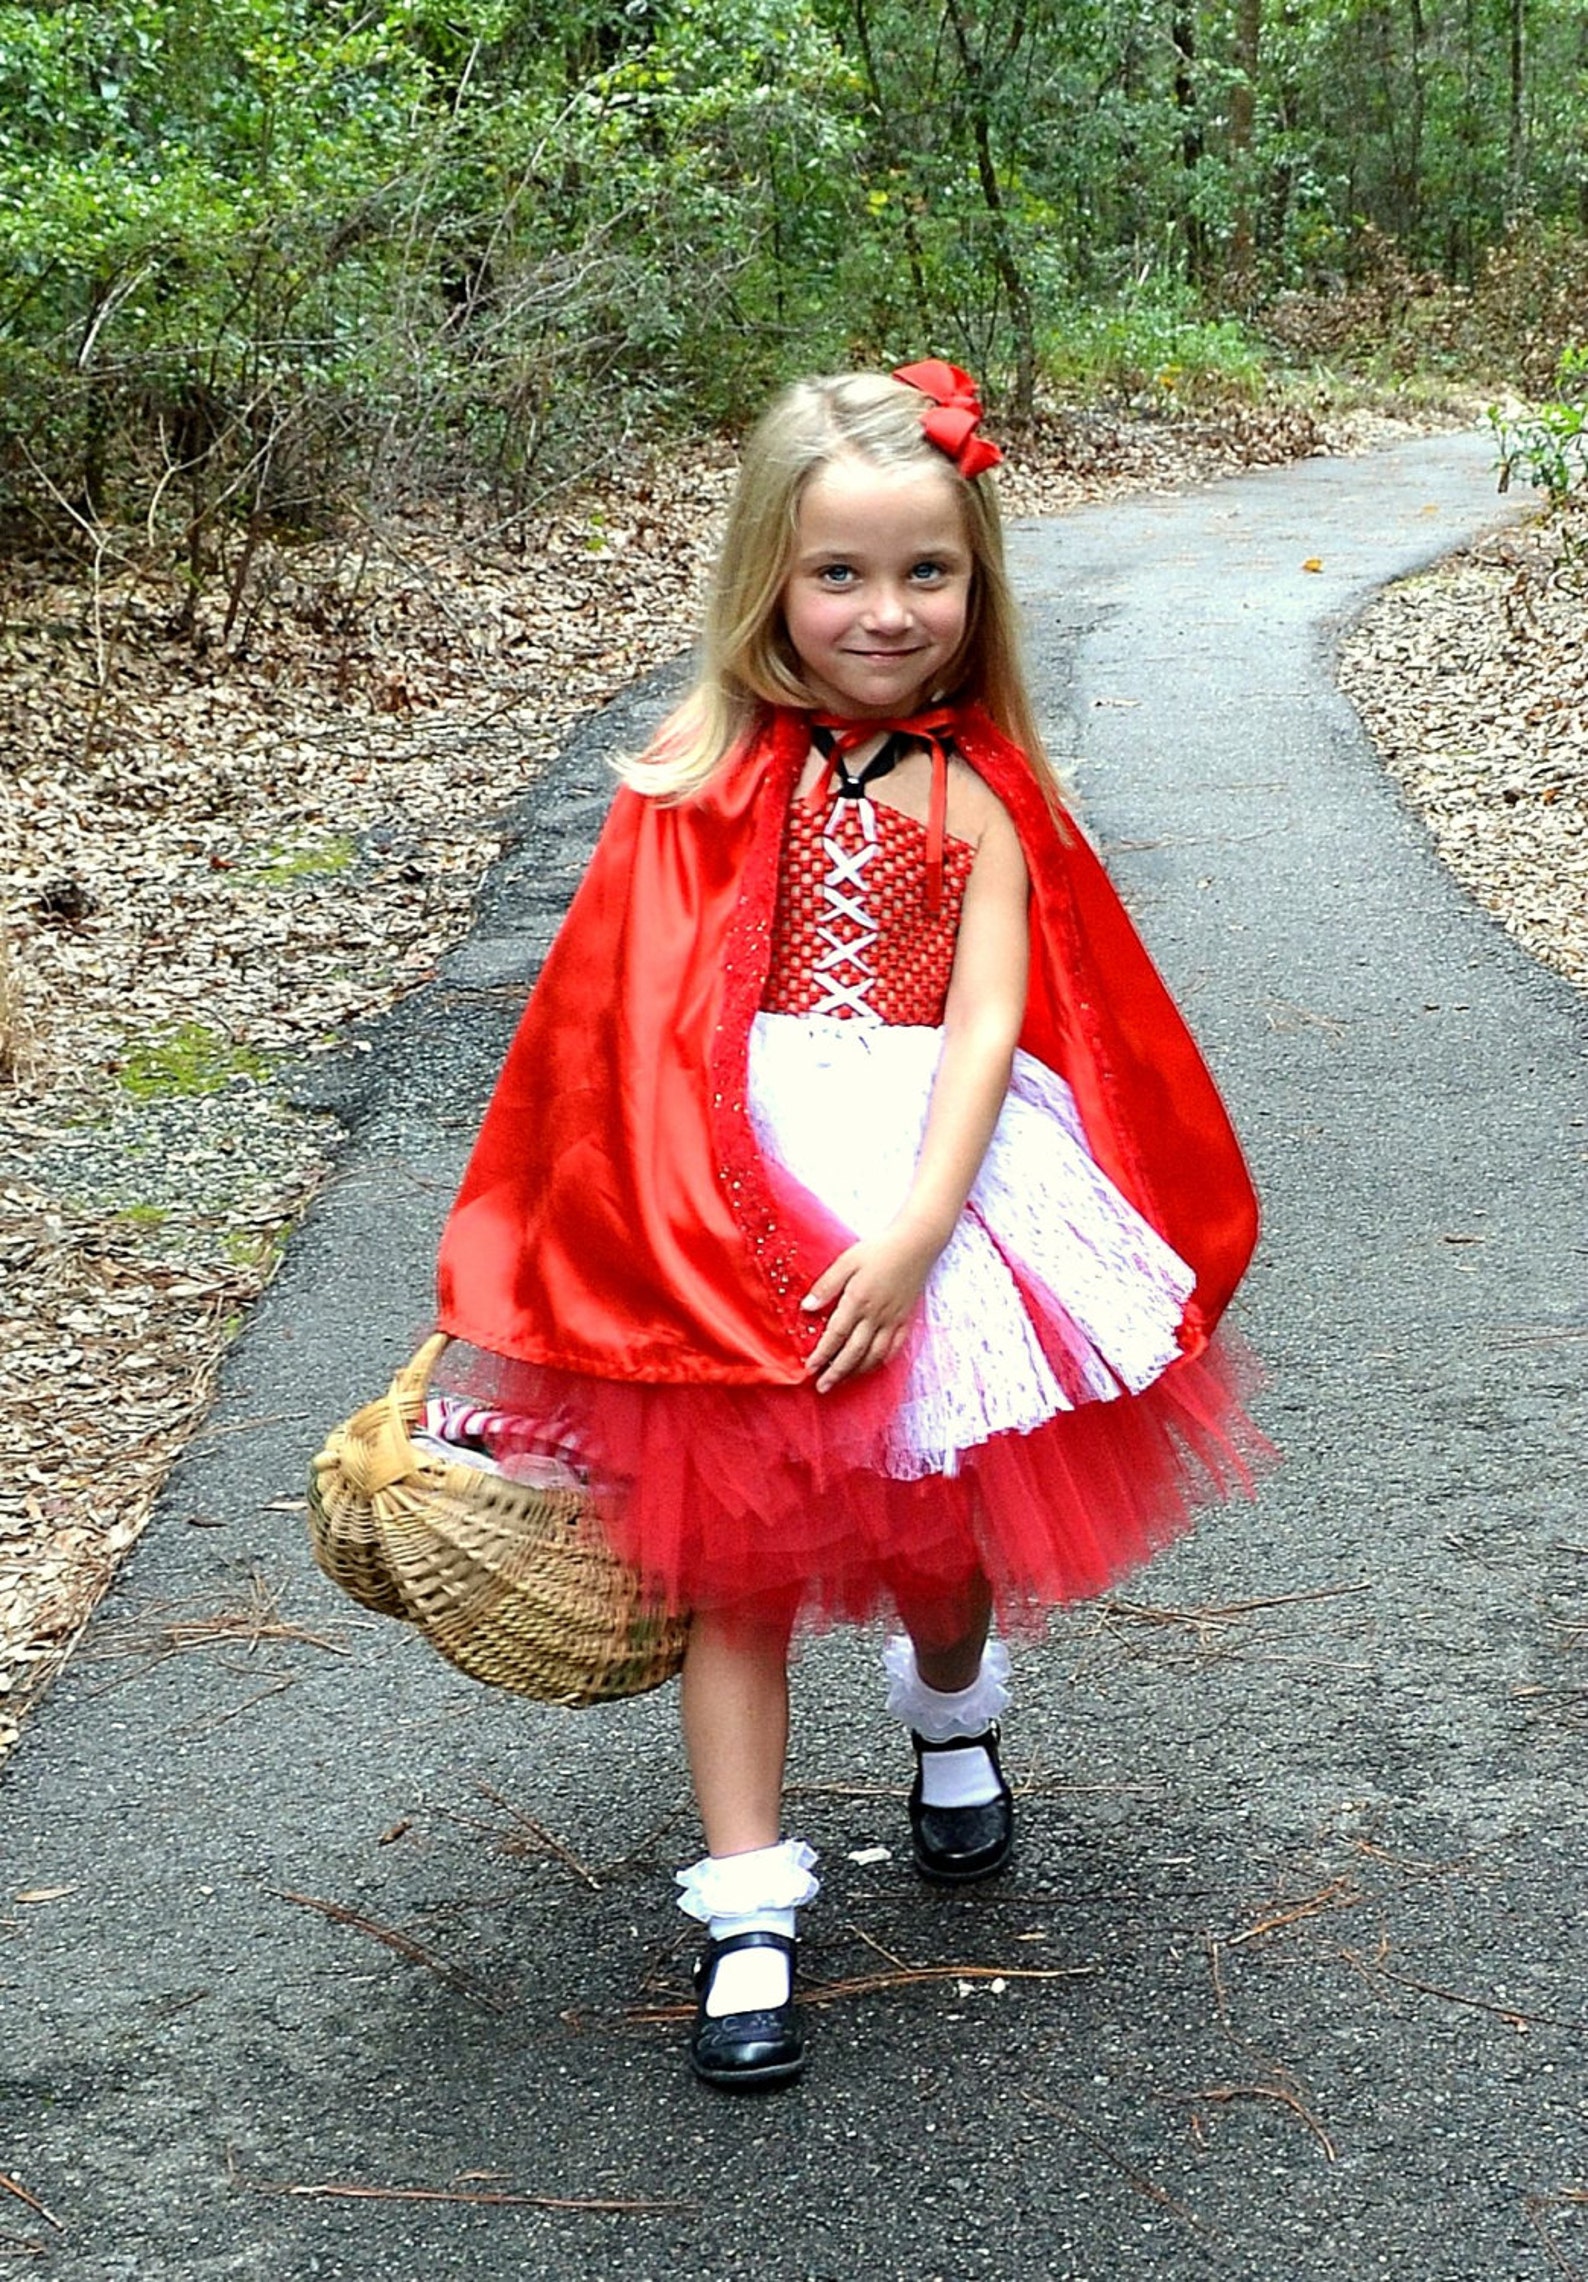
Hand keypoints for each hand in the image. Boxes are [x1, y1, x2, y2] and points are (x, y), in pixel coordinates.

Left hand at [801, 1225, 940, 1392]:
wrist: (916, 1244)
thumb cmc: (878, 1250)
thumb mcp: (847, 1261)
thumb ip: (827, 1286)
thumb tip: (807, 1308)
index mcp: (858, 1300)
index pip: (836, 1334)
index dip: (822, 1353)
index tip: (809, 1368)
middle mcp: (876, 1315)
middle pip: (854, 1352)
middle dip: (836, 1372)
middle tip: (822, 1387)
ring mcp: (893, 1320)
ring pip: (874, 1355)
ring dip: (857, 1371)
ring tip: (842, 1381)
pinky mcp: (905, 1320)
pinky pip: (894, 1348)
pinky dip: (880, 1361)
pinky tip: (871, 1366)